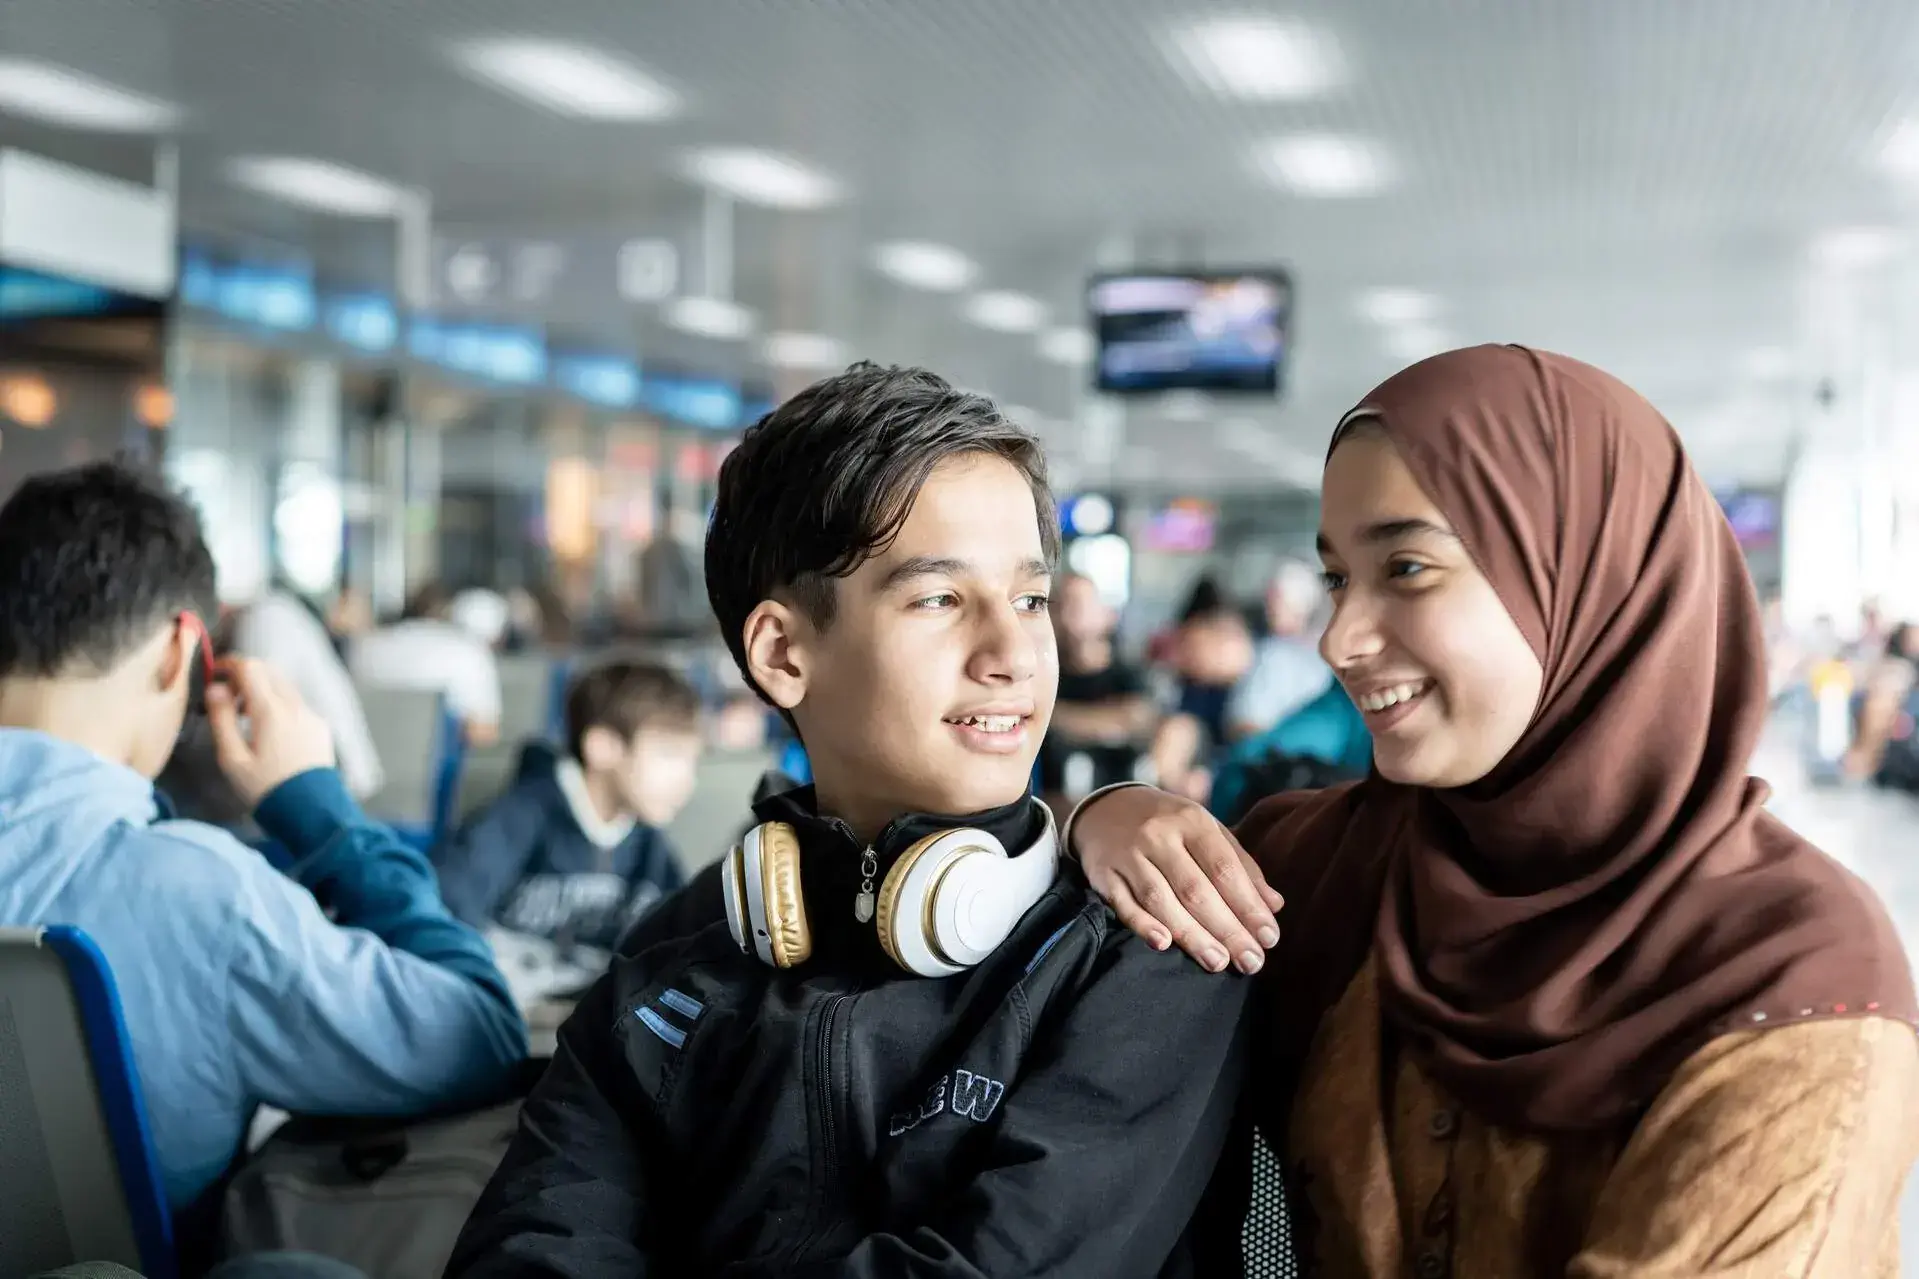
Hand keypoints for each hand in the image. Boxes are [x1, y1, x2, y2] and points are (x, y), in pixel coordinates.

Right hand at [206, 658, 337, 808]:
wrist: (311, 811)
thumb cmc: (266, 788)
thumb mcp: (233, 758)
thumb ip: (222, 719)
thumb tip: (215, 690)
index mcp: (271, 711)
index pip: (250, 667)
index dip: (229, 664)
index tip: (215, 673)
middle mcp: (296, 707)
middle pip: (269, 671)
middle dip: (246, 676)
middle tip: (227, 697)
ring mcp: (311, 716)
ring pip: (284, 687)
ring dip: (263, 690)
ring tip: (244, 717)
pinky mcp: (320, 727)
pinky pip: (297, 704)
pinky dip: (279, 704)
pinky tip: (268, 730)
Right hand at [1074, 786, 1282, 974]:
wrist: (1106, 808)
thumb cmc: (1170, 826)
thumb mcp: (1207, 831)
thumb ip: (1241, 865)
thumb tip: (1274, 906)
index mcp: (1192, 820)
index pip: (1224, 868)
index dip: (1248, 905)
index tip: (1269, 938)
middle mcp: (1159, 835)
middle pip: (1196, 889)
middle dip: (1227, 930)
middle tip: (1251, 962)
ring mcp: (1128, 854)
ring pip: (1161, 899)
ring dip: (1191, 935)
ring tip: (1218, 963)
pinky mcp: (1103, 873)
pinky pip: (1123, 903)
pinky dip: (1142, 924)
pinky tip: (1163, 944)